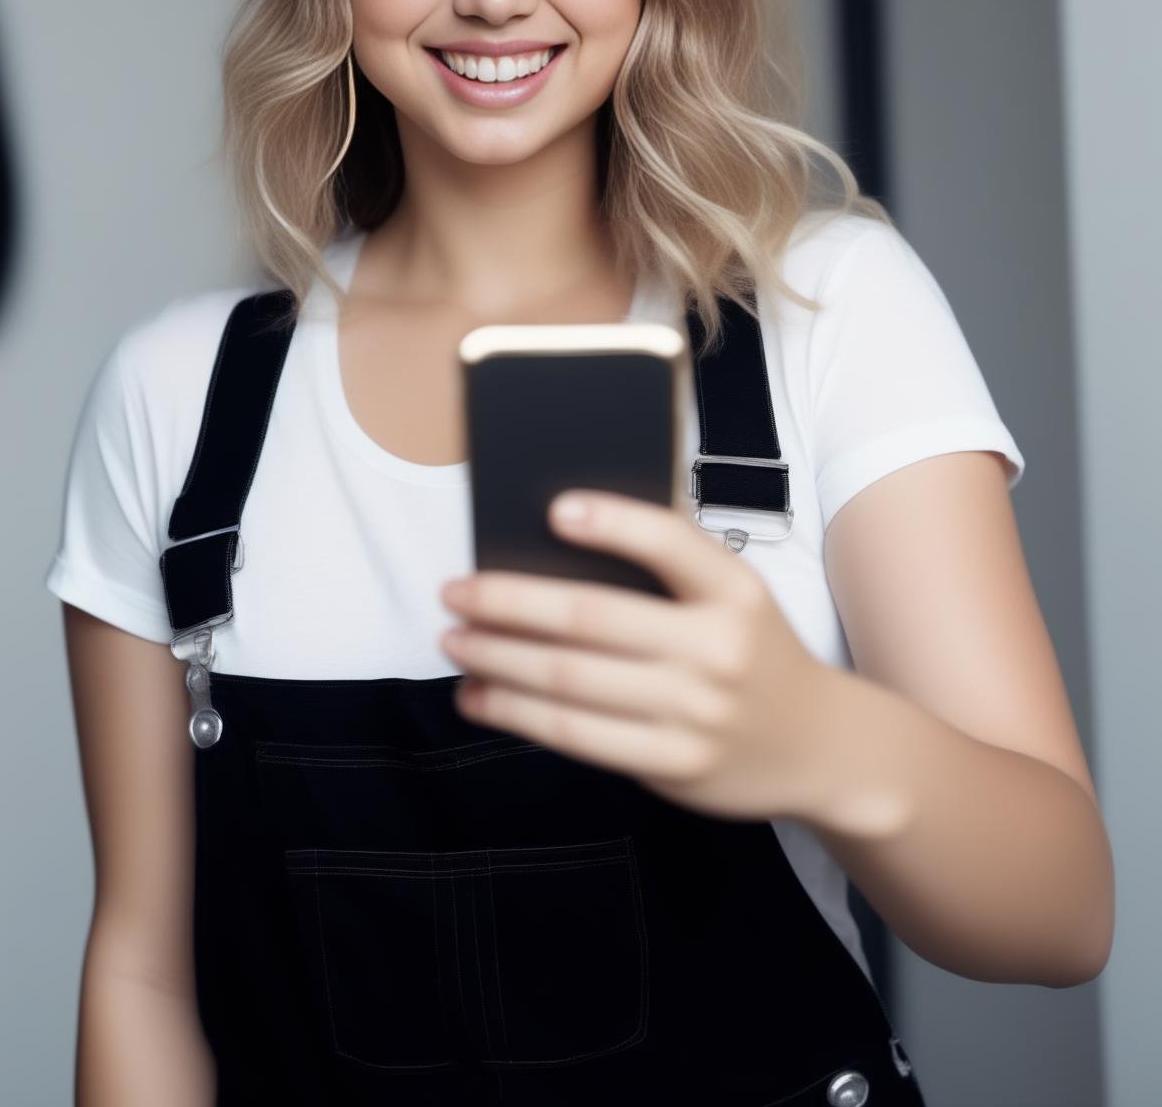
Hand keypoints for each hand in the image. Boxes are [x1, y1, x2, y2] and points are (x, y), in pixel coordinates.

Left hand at [438, 488, 841, 823]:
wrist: (822, 745)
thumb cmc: (754, 653)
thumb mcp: (735, 598)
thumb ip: (669, 575)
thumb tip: (550, 556)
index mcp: (736, 591)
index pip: (671, 543)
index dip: (612, 522)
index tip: (554, 509)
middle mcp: (719, 650)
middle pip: (592, 619)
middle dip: (508, 603)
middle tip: (454, 590)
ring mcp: (696, 714)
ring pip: (571, 681)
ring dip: (497, 658)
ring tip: (453, 640)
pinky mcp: (673, 766)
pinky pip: (577, 736)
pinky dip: (516, 714)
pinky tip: (480, 694)